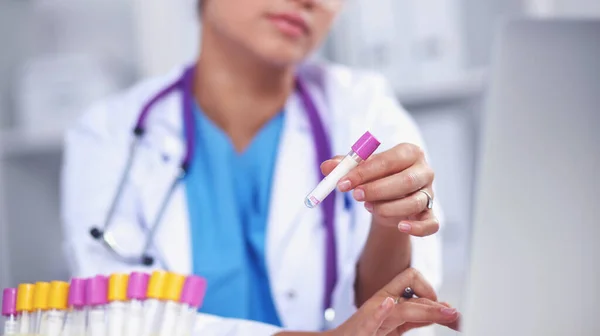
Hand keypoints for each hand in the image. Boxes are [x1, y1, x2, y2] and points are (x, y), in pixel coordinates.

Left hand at [321, 143, 437, 236]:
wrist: (388, 201)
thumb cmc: (375, 178)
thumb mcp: (359, 170)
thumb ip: (343, 167)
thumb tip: (326, 167)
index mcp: (409, 152)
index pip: (389, 160)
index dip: (364, 172)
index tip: (342, 183)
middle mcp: (424, 171)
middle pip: (406, 180)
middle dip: (377, 189)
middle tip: (355, 196)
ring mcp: (430, 194)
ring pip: (415, 202)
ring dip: (388, 208)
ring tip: (369, 207)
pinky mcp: (431, 215)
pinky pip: (430, 224)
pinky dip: (417, 227)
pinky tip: (401, 227)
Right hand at [331, 268, 459, 335]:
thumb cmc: (365, 332)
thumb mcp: (394, 323)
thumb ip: (416, 317)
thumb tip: (444, 310)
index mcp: (389, 299)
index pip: (413, 280)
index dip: (431, 292)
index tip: (445, 310)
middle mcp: (381, 303)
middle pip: (412, 295)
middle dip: (435, 305)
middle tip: (456, 315)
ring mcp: (371, 316)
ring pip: (401, 308)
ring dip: (424, 310)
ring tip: (445, 313)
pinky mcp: (362, 329)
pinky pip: (371, 319)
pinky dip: (380, 312)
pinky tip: (388, 305)